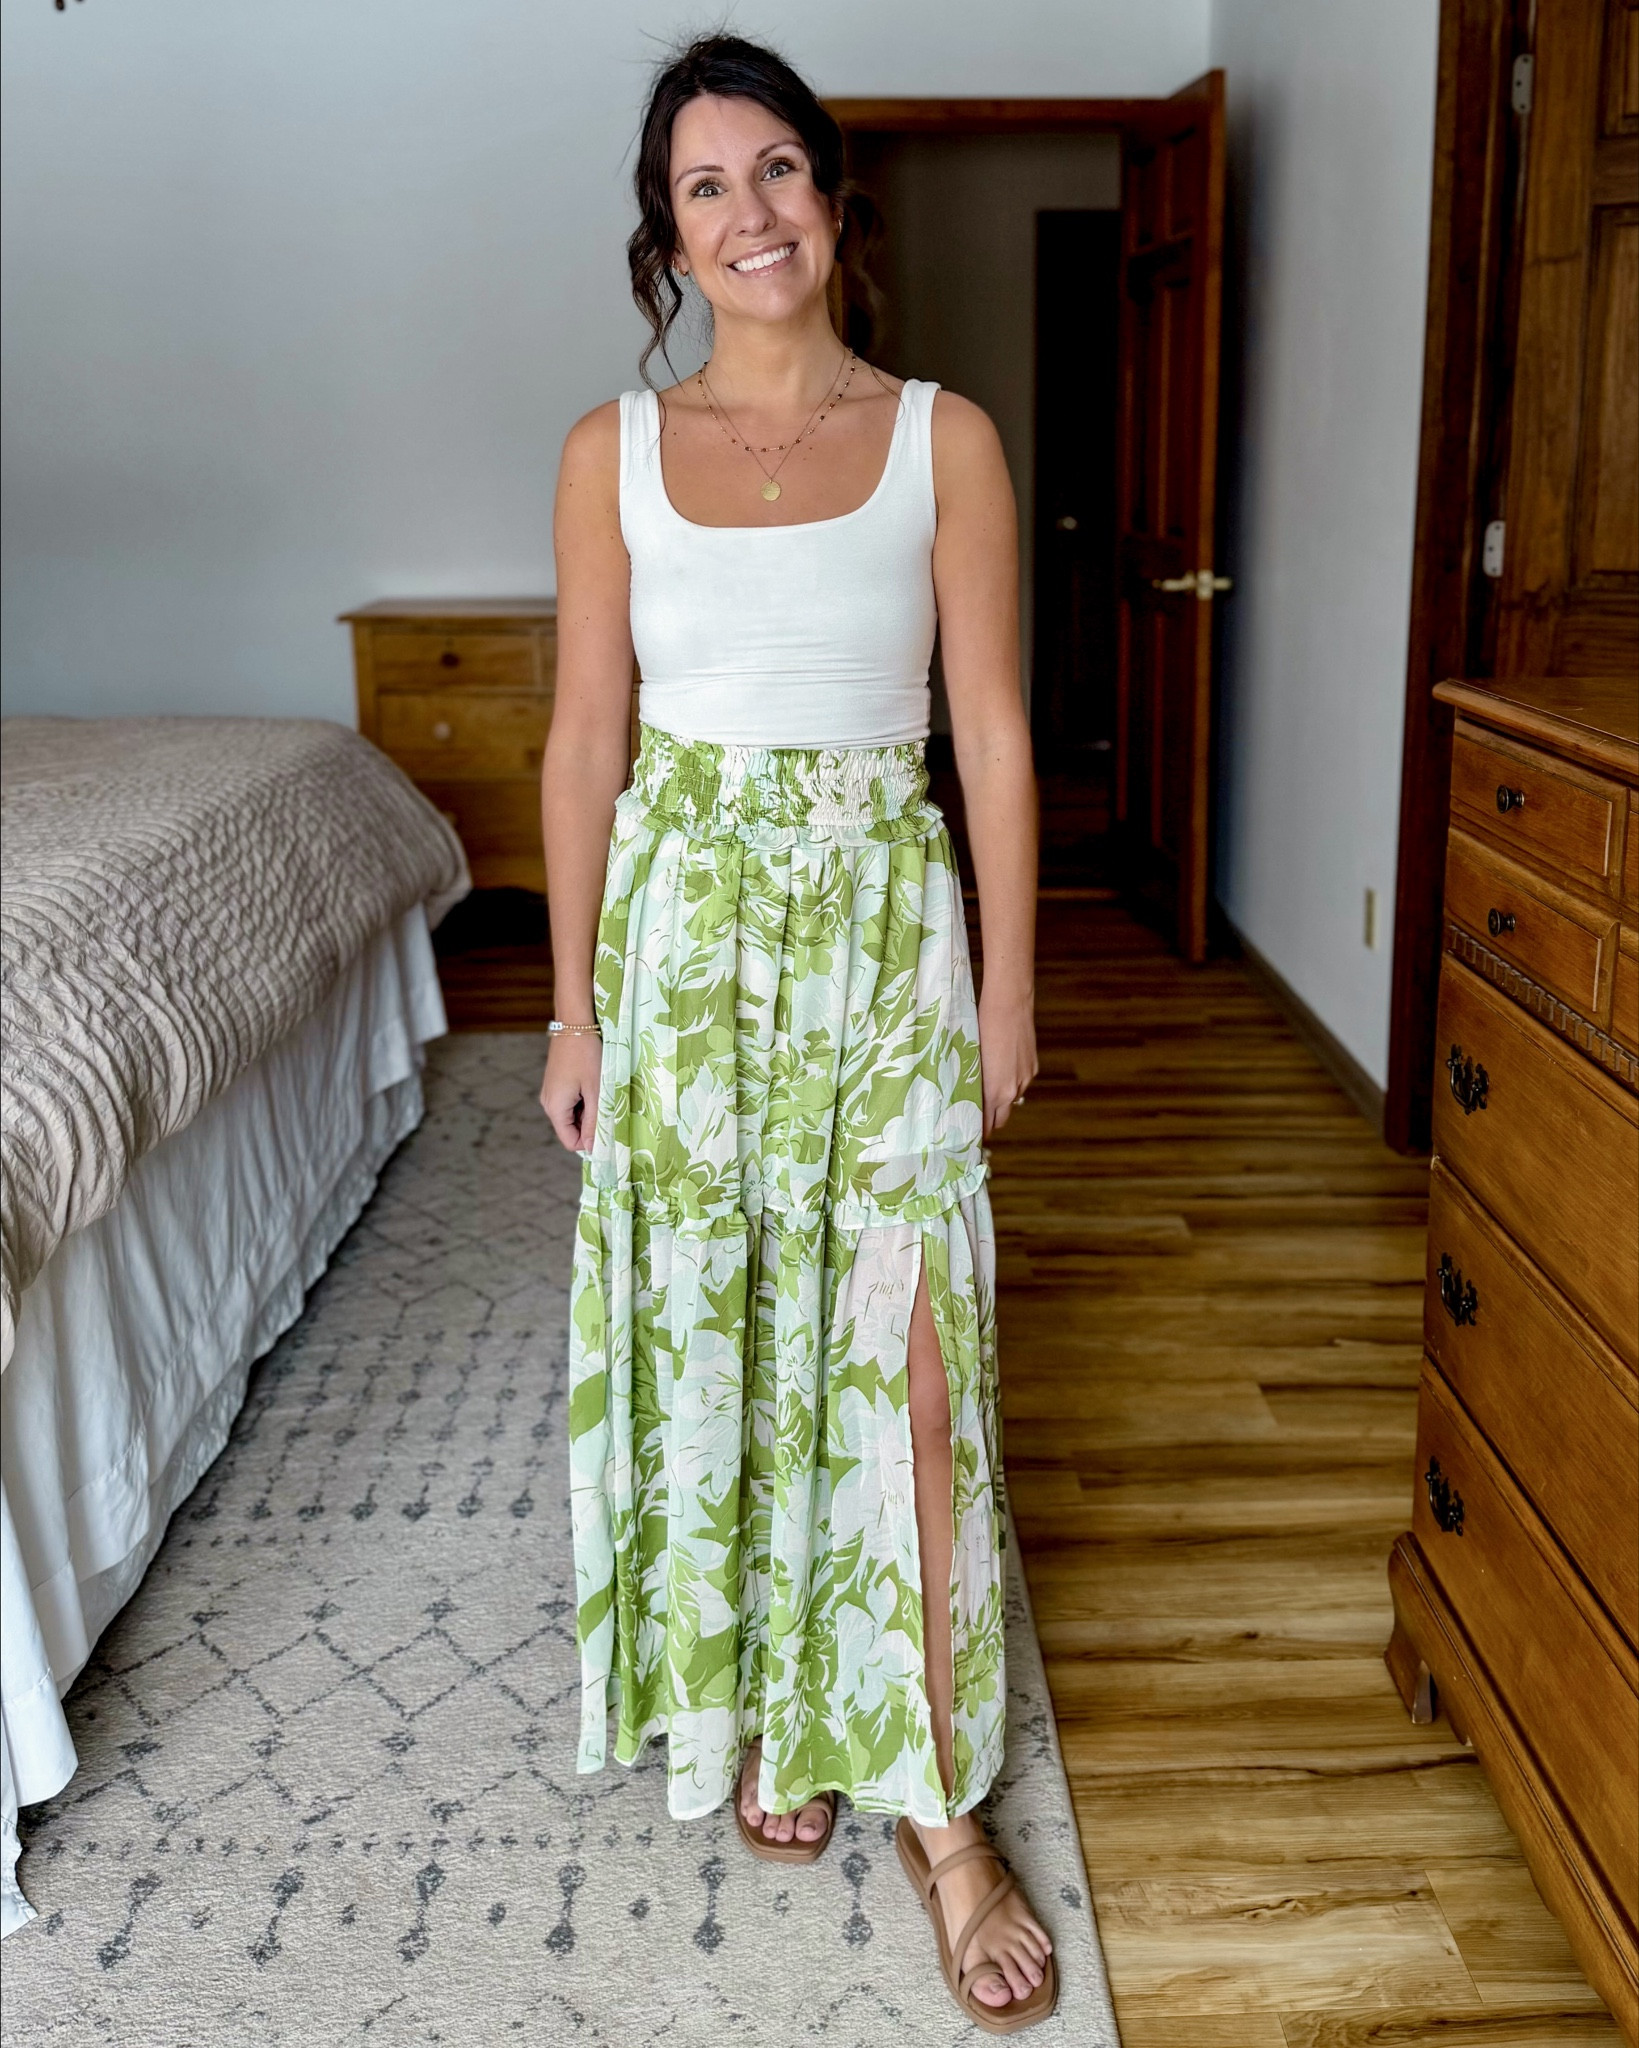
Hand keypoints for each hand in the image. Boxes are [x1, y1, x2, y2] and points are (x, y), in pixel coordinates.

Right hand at [540, 1033, 602, 1152]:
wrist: (574, 1023)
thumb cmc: (586, 1055)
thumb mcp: (595, 1090)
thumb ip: (594, 1121)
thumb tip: (594, 1148)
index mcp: (555, 1108)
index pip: (571, 1142)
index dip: (590, 1142)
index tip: (609, 1131)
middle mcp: (549, 1103)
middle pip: (571, 1129)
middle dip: (591, 1125)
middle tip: (608, 1107)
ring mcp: (551, 1092)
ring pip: (572, 1115)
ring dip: (589, 1111)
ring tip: (602, 1093)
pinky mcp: (556, 1083)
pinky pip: (571, 1102)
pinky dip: (585, 1100)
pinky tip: (595, 1085)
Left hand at [978, 989, 1036, 1139]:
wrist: (1009, 1006)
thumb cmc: (981, 1029)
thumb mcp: (972, 1061)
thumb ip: (974, 1084)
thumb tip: (969, 1100)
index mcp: (994, 1092)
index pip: (988, 1125)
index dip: (980, 1132)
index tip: (970, 1135)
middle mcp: (1013, 1090)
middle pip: (1002, 1119)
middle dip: (991, 1121)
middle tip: (977, 1118)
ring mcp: (1026, 1079)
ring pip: (1012, 1099)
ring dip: (1001, 1100)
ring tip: (988, 1088)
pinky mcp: (1033, 1067)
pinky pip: (1021, 1083)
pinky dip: (1011, 1083)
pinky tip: (1002, 1069)